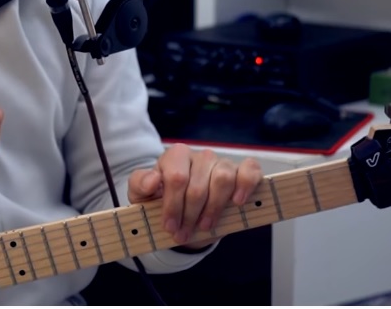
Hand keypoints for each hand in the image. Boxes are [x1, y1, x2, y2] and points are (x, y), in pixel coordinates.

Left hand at [127, 144, 262, 248]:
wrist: (184, 213)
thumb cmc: (162, 200)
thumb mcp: (142, 195)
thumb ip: (140, 184)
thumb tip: (153, 180)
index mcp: (176, 156)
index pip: (176, 178)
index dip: (173, 205)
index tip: (169, 226)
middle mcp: (200, 156)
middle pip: (198, 186)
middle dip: (189, 215)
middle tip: (182, 234)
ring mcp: (223, 162)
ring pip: (223, 179)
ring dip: (213, 209)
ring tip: (204, 225)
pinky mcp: (242, 171)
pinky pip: (250, 171)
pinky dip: (246, 185)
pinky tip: (238, 201)